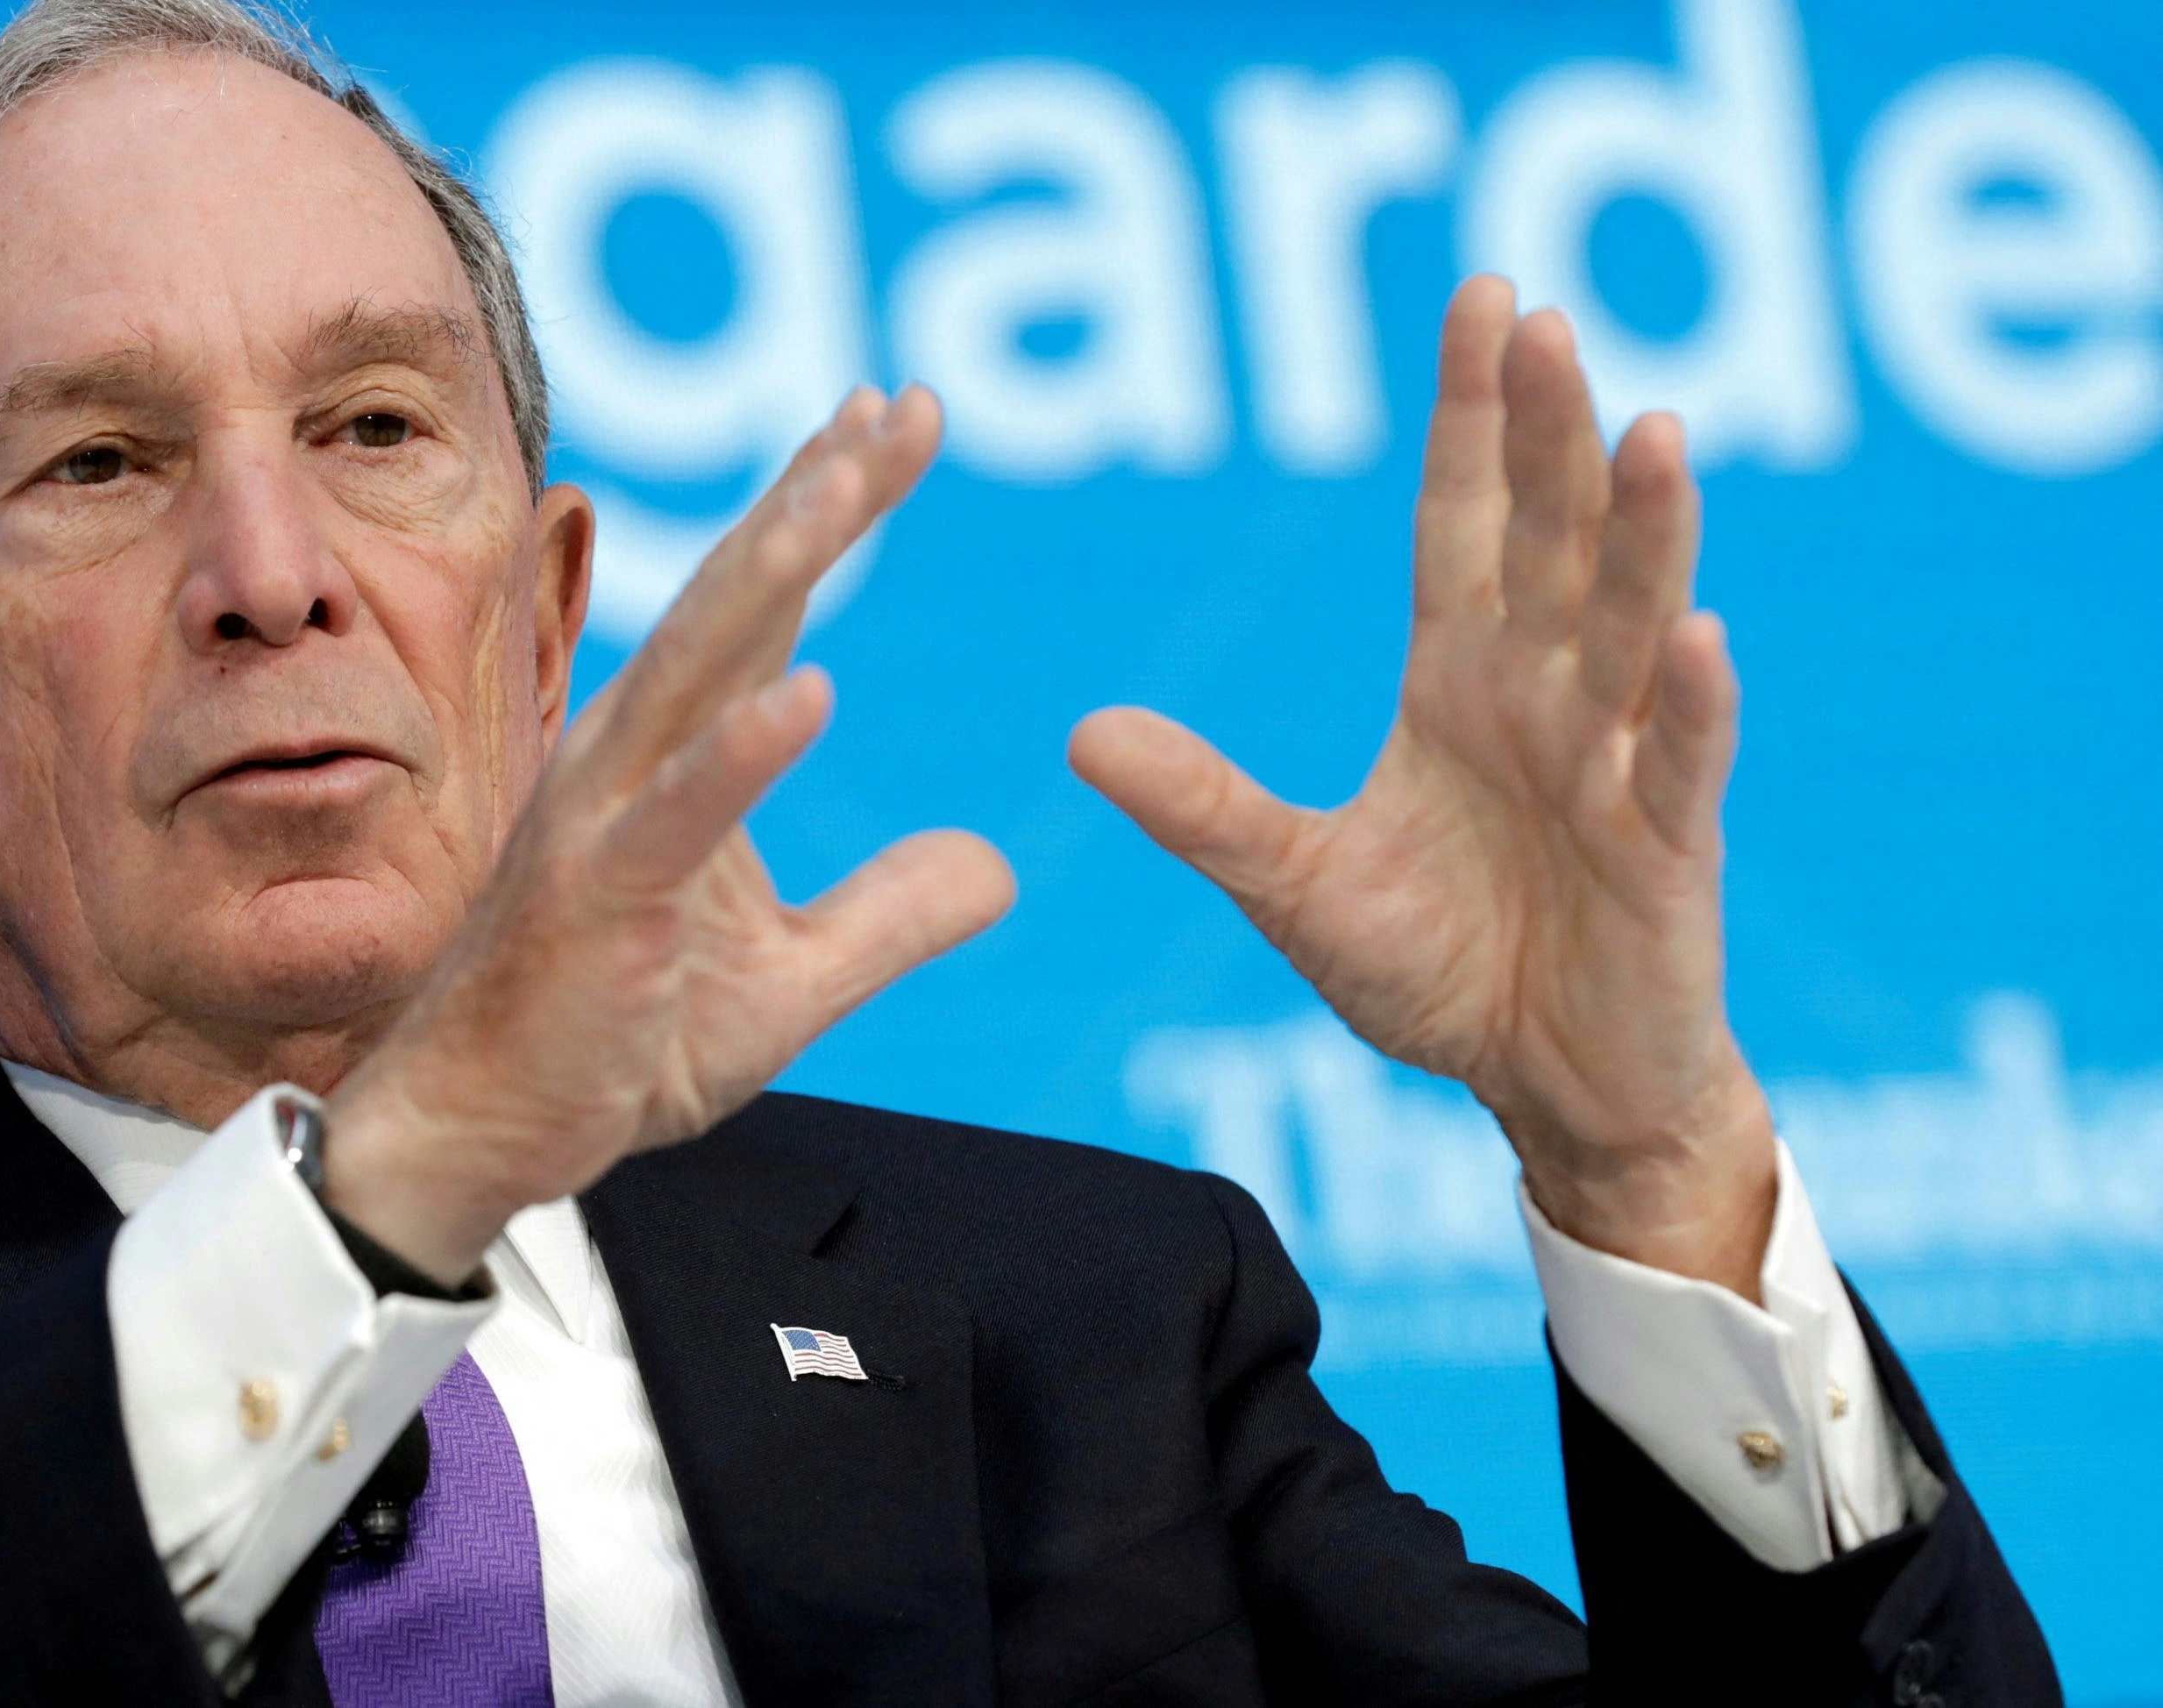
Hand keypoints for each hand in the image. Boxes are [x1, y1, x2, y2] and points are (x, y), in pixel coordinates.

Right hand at [324, 387, 1016, 1283]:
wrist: (486, 1135)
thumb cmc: (613, 1042)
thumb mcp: (789, 983)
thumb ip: (888, 917)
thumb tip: (999, 868)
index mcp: (674, 755)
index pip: (763, 606)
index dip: (828, 503)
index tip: (901, 413)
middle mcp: (630, 757)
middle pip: (735, 600)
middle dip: (817, 494)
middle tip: (898, 404)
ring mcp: (606, 822)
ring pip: (697, 671)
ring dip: (771, 572)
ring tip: (846, 486)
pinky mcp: (598, 904)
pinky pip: (677, 816)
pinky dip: (740, 754)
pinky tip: (807, 694)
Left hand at [1071, 276, 1776, 1294]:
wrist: (1549, 1090)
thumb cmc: (1442, 973)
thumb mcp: (1294, 885)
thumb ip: (1203, 807)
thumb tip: (1079, 731)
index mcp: (1463, 684)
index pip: (1465, 524)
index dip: (1473, 417)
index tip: (1480, 299)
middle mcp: (1549, 698)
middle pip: (1550, 541)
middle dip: (1547, 432)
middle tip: (1541, 318)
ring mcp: (1620, 766)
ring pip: (1634, 625)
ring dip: (1644, 533)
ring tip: (1647, 431)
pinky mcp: (1669, 852)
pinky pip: (1684, 766)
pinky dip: (1693, 705)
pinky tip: (1699, 636)